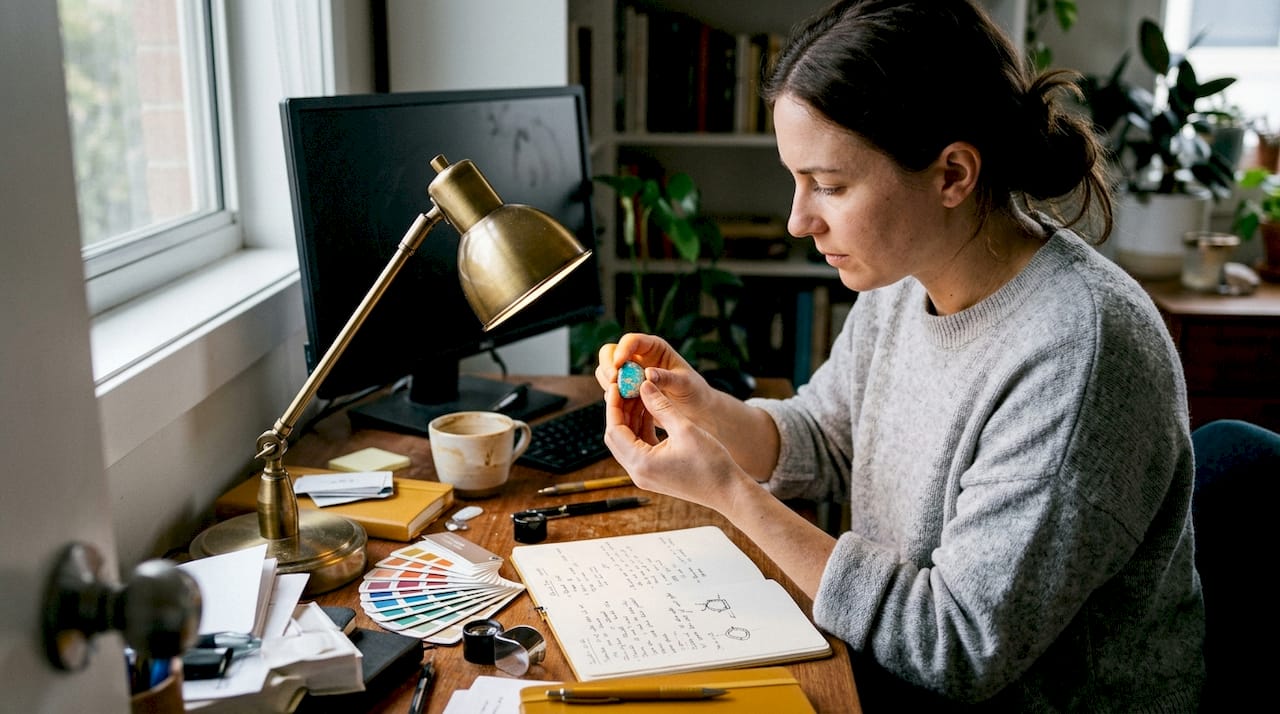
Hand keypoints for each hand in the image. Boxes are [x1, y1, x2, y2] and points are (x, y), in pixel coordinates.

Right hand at [595, 333, 714, 426]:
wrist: (695, 411)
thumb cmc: (694, 392)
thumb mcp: (685, 384)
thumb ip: (667, 378)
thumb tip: (647, 374)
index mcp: (654, 348)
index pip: (632, 341)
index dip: (622, 350)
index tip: (619, 365)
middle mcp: (638, 357)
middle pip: (610, 353)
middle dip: (608, 366)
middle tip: (614, 383)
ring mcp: (630, 374)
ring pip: (606, 372)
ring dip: (609, 383)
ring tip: (623, 398)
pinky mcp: (626, 390)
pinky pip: (611, 391)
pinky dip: (613, 398)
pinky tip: (626, 409)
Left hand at [603, 378, 747, 511]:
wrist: (727, 491)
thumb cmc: (710, 464)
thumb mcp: (684, 428)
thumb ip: (661, 406)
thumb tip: (644, 385)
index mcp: (641, 463)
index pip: (614, 430)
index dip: (613, 406)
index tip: (616, 385)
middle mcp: (638, 472)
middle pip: (616, 437)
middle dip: (620, 410)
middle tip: (628, 387)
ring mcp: (645, 475)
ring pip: (627, 441)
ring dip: (632, 419)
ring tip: (641, 395)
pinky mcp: (654, 474)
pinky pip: (640, 448)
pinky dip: (642, 429)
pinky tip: (651, 412)